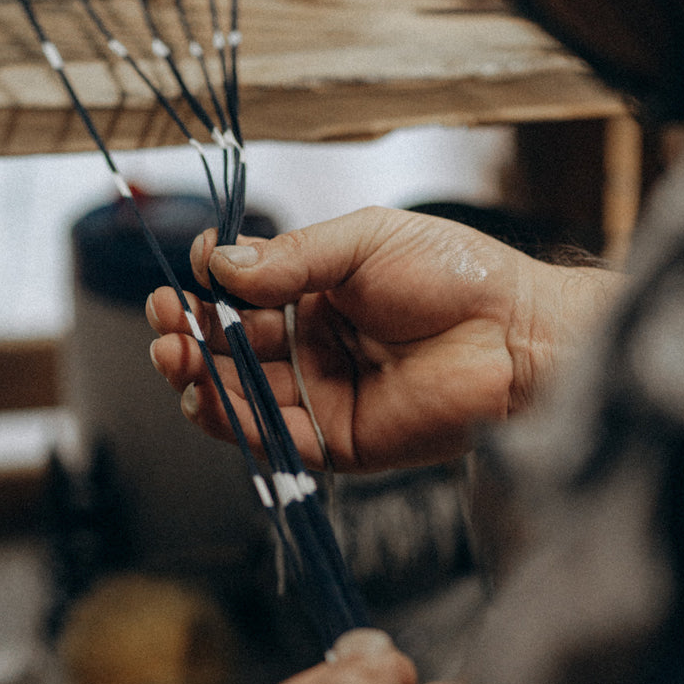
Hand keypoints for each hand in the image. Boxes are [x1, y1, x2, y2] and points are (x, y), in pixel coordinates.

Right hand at [148, 206, 618, 471]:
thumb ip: (292, 257)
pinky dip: (239, 424)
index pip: (239, 301)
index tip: (185, 281)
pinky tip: (210, 397)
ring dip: (200, 382)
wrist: (517, 332)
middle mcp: (313, 348)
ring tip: (176, 357)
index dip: (203, 295)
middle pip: (229, 354)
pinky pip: (279, 440)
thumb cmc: (455, 273)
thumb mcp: (364, 241)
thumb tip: (217, 265)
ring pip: (243, 400)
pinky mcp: (343, 442)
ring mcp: (325, 396)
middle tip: (165, 327)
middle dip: (188, 340)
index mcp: (316, 296)